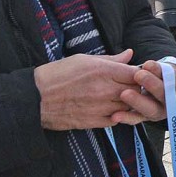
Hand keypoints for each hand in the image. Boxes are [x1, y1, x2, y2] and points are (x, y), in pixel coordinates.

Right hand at [35, 50, 155, 128]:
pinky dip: (117, 115)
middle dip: (137, 88)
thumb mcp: (84, 59)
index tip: (136, 74)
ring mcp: (101, 108)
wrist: (35, 98)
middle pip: (136, 91)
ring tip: (120, 98)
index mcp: (103, 71)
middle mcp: (105, 90)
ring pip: (128, 107)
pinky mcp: (94, 122)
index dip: (140, 74)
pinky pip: (116, 120)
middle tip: (131, 86)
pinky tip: (110, 109)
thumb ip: (110, 59)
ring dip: (128, 103)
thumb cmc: (57, 74)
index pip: (136, 73)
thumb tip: (130, 54)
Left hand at [128, 60, 175, 124]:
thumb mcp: (168, 66)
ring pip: (151, 110)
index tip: (148, 64)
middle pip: (165, 96)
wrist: (167, 85)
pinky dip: (127, 117)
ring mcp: (163, 112)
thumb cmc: (168, 73)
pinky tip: (116, 115)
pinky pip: (138, 119)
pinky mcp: (149, 118)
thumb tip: (147, 65)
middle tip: (138, 75)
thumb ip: (158, 67)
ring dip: (138, 102)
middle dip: (151, 85)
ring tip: (125, 94)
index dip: (162, 72)